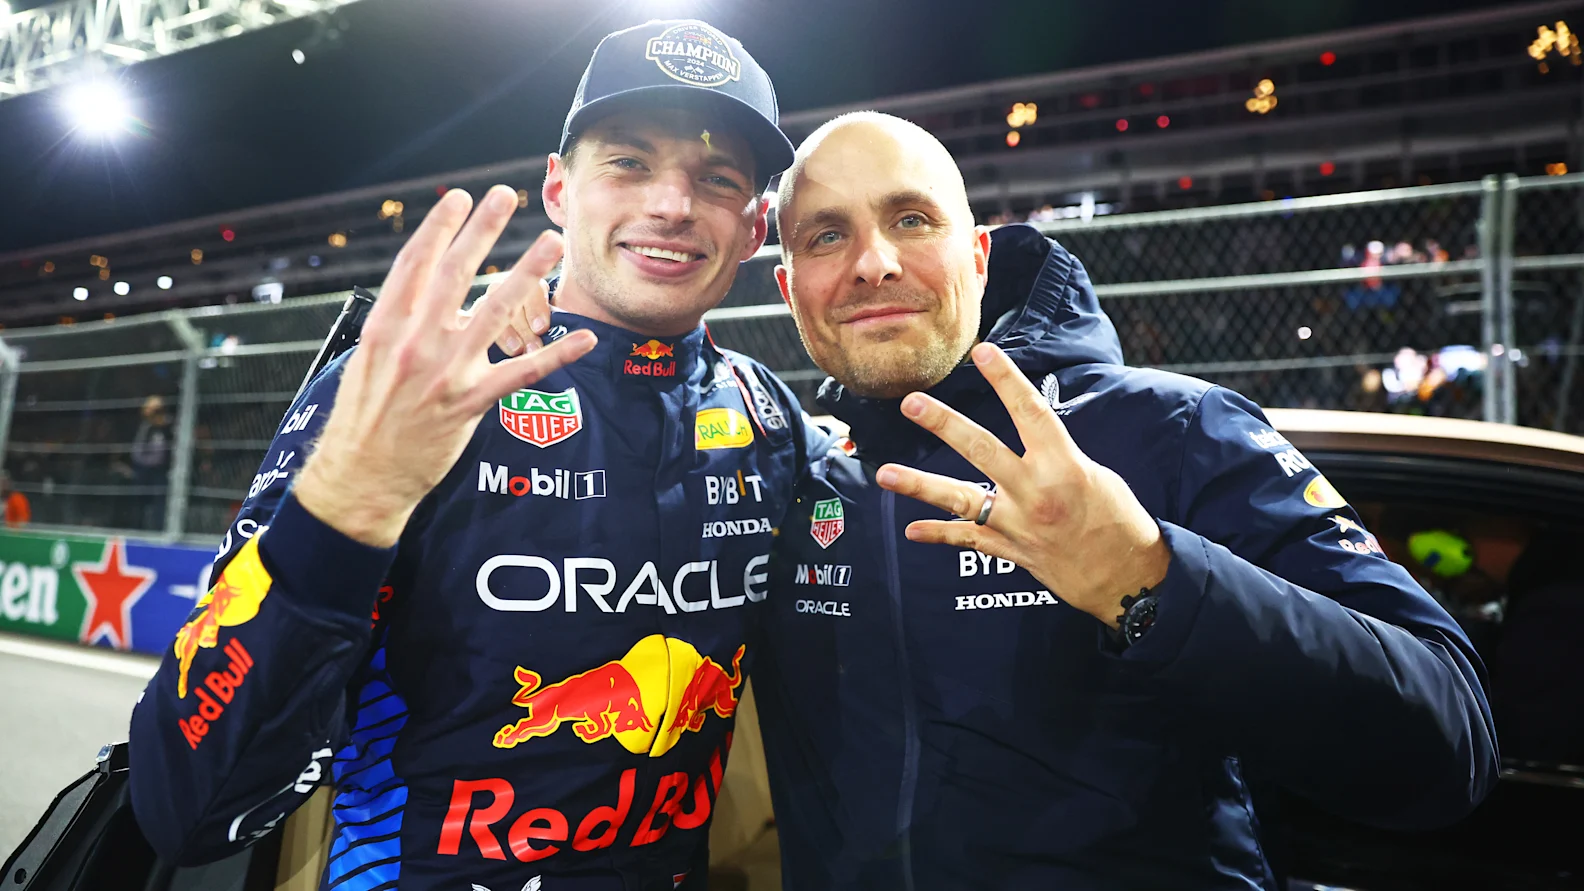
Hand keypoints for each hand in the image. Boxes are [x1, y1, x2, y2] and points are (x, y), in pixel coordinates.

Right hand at [295, 186, 597, 546]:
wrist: (361, 475)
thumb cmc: (362, 419)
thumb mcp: (366, 362)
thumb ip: (395, 326)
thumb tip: (421, 296)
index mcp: (384, 326)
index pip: (414, 264)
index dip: (438, 228)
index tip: (459, 198)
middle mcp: (414, 342)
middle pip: (455, 274)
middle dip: (482, 230)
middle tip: (505, 196)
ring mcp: (444, 372)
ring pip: (494, 311)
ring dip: (527, 272)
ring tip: (551, 242)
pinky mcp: (469, 403)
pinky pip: (521, 373)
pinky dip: (556, 355)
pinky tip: (585, 339)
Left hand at [874, 342, 1169, 627]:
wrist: (1125, 578)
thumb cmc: (1119, 520)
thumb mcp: (1097, 475)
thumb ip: (1056, 455)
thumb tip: (1030, 436)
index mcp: (1065, 466)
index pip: (1031, 412)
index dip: (1006, 379)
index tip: (984, 351)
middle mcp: (1035, 492)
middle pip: (981, 450)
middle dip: (944, 424)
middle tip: (912, 403)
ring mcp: (1018, 524)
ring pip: (961, 499)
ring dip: (920, 485)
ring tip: (885, 474)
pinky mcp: (1010, 550)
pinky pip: (968, 538)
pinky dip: (939, 533)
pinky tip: (912, 530)